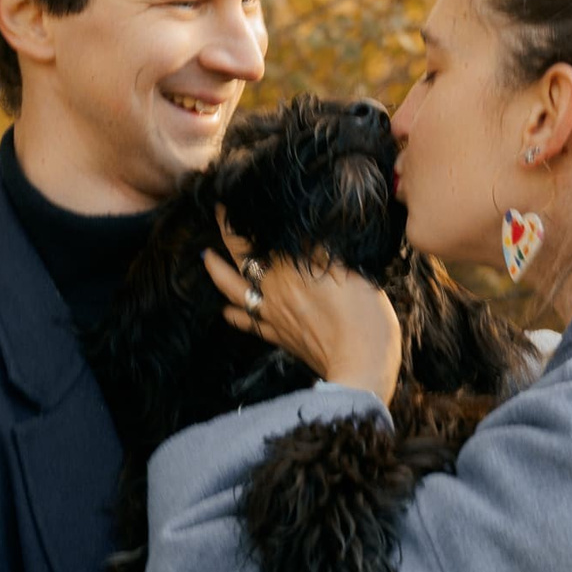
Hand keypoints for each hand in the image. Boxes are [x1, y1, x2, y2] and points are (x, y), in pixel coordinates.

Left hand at [205, 208, 400, 406]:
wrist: (361, 367)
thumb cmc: (364, 317)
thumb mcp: (350, 270)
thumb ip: (320, 248)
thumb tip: (300, 228)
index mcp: (289, 270)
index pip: (253, 239)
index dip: (235, 221)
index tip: (226, 203)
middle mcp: (273, 291)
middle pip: (239, 261)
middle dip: (226, 238)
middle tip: (217, 218)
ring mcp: (274, 316)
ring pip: (233, 292)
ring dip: (217, 273)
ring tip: (207, 258)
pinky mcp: (280, 338)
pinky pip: (248, 324)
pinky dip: (233, 316)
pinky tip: (225, 311)